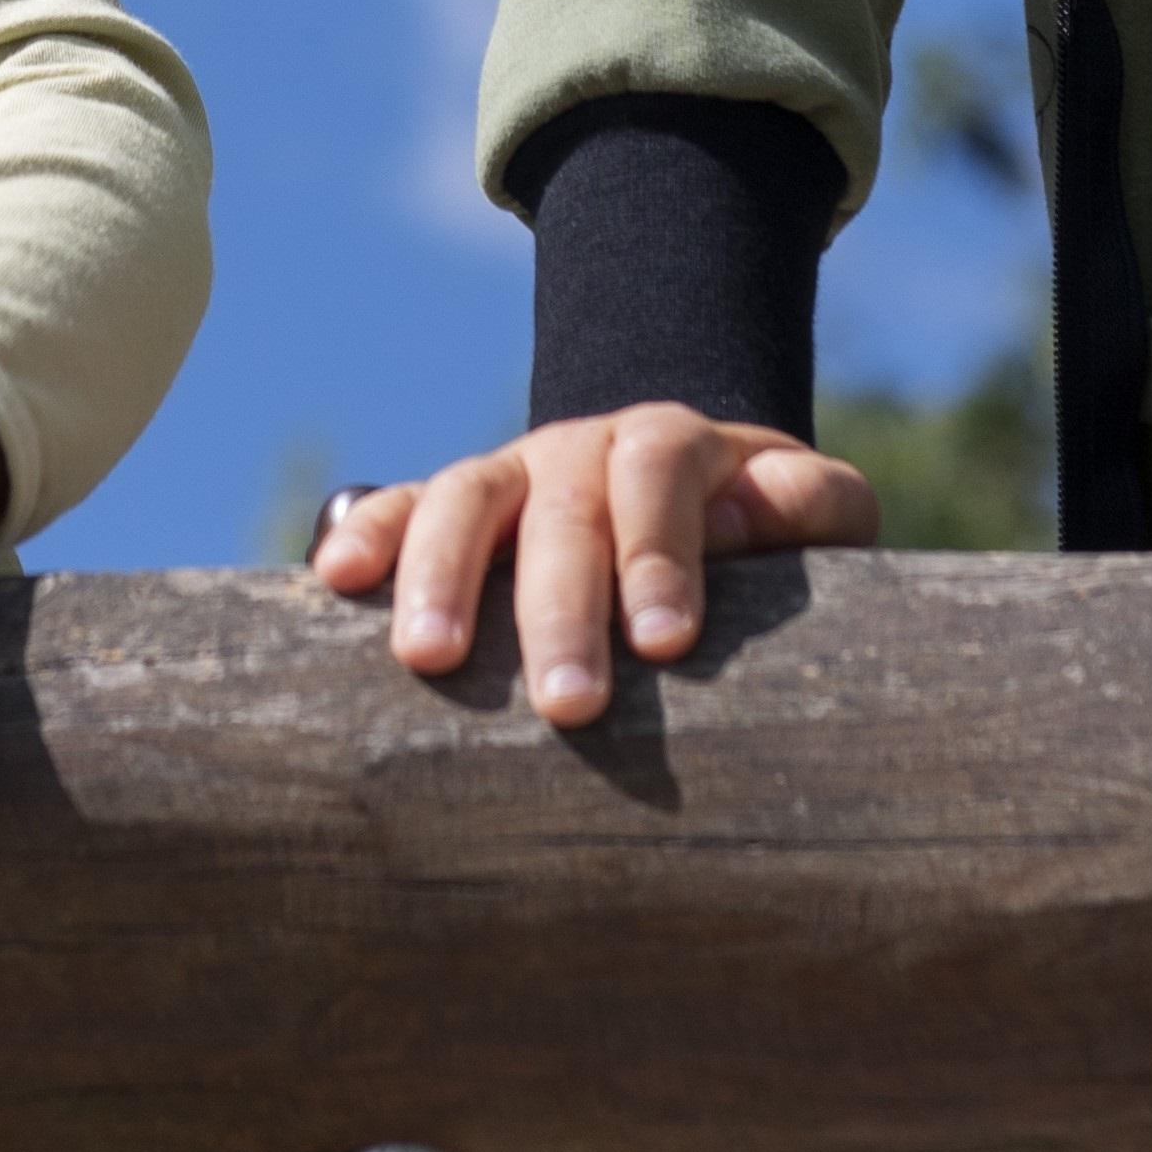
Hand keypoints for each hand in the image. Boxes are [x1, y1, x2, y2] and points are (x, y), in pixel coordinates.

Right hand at [306, 407, 875, 724]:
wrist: (685, 490)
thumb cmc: (764, 533)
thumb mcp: (817, 509)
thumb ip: (811, 504)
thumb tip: (742, 517)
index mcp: (673, 445)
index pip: (660, 475)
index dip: (659, 552)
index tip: (666, 642)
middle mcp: (582, 449)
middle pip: (561, 509)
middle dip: (559, 609)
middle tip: (570, 706)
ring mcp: (510, 474)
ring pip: (465, 498)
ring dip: (443, 573)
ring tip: (429, 659)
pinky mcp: (451, 507)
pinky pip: (400, 505)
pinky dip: (368, 534)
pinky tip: (335, 578)